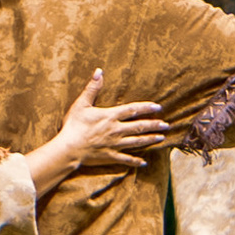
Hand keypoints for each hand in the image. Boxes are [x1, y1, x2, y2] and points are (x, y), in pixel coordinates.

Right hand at [30, 70, 166, 192]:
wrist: (68, 148)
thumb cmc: (73, 125)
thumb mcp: (81, 104)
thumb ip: (92, 88)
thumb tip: (99, 71)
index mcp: (110, 116)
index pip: (132, 110)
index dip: (146, 107)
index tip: (158, 107)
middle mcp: (116, 130)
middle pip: (139, 126)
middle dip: (154, 125)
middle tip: (166, 125)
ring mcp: (115, 144)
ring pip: (137, 142)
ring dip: (150, 139)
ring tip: (162, 138)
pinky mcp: (110, 156)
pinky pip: (126, 159)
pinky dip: (135, 161)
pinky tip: (144, 163)